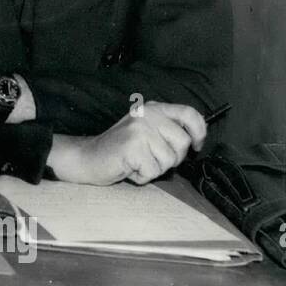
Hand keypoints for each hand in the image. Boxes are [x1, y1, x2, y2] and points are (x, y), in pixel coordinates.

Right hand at [47, 102, 207, 185]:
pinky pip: (153, 171)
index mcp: (153, 108)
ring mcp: (139, 129)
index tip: (196, 146)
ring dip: (154, 169)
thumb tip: (195, 141)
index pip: (189, 113)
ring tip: (136, 162)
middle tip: (150, 159)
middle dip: (172, 159)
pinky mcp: (132, 146)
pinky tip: (128, 168)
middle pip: (182, 142)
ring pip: (169, 160)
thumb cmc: (120, 150)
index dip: (199, 132)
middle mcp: (147, 114)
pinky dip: (142, 177)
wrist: (87, 157)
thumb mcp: (146, 132)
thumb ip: (167, 130)